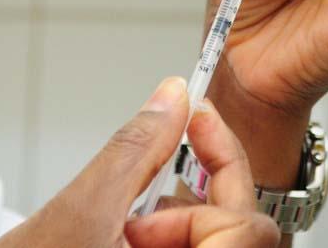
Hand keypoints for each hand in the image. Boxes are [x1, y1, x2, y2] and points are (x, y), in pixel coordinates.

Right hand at [0, 77, 278, 247]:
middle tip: (153, 171)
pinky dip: (162, 231)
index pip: (247, 227)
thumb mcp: (80, 209)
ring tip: (114, 226)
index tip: (196, 117)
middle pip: (234, 226)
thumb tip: (173, 95)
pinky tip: (121, 235)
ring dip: (168, 218)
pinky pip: (190, 245)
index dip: (223, 163)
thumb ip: (135, 149)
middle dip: (188, 195)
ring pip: (211, 236)